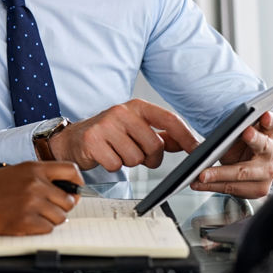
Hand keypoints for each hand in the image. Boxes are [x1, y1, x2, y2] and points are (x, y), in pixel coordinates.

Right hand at [0, 161, 83, 235]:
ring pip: (60, 217)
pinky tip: (25, 222)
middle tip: (49, 208)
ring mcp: (32, 203)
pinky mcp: (26, 222)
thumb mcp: (12, 171)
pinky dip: (40, 229)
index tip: (75, 189)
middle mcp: (35, 184)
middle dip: (62, 206)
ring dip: (51, 219)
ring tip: (33, 215)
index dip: (76, 182)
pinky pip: (48, 229)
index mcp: (32, 168)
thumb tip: (64, 187)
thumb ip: (37, 175)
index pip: (70, 170)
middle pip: (69, 199)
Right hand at [49, 99, 199, 171]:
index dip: (187, 137)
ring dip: (129, 162)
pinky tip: (105, 156)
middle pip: (154, 145)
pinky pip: (116, 165)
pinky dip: (113, 165)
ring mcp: (105, 125)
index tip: (198, 150)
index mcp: (136, 106)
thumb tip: (187, 142)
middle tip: (137, 154)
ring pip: (136, 158)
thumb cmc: (108, 134)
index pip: (169, 119)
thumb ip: (161, 135)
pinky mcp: (92, 141)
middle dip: (150, 157)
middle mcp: (121, 112)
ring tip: (117, 152)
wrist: (73, 139)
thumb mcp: (135, 129)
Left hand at [191, 111, 272, 197]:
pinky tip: (198, 183)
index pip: (272, 123)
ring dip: (219, 174)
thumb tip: (196, 125)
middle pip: (263, 146)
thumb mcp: (236, 133)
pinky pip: (233, 188)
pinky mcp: (259, 189)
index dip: (270, 119)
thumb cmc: (241, 145)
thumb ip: (226, 127)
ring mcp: (268, 172)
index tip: (265, 115)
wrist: (250, 168)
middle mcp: (272, 152)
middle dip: (254, 139)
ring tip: (201, 174)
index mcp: (267, 132)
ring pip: (243, 172)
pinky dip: (213, 186)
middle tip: (245, 133)